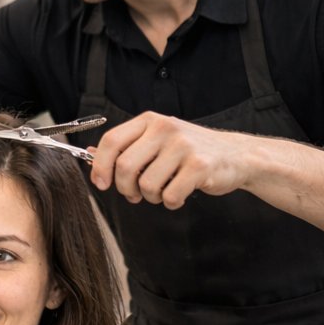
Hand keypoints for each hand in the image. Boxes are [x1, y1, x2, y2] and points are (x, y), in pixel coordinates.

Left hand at [90, 112, 256, 208]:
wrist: (235, 155)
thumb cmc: (190, 151)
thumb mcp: (156, 141)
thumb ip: (125, 147)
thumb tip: (88, 153)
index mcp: (149, 121)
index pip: (112, 141)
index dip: (100, 166)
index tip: (101, 184)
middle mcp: (165, 129)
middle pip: (125, 167)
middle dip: (126, 189)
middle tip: (135, 195)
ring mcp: (183, 146)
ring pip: (147, 185)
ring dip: (152, 197)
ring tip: (164, 191)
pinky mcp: (200, 166)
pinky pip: (170, 196)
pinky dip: (171, 203)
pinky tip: (180, 195)